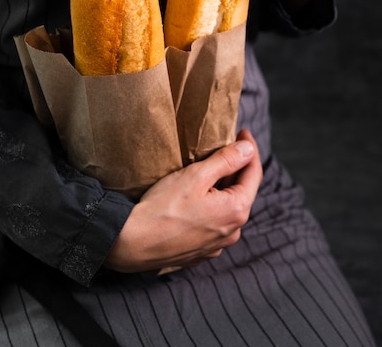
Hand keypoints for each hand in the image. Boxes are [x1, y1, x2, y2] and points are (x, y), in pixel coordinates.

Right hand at [103, 129, 261, 272]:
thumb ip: (226, 160)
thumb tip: (248, 149)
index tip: (242, 132)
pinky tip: (194, 199)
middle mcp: (232, 232)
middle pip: (241, 192)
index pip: (254, 173)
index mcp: (237, 211)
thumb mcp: (197, 175)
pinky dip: (209, 208)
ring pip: (226, 210)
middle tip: (225, 147)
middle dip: (236, 169)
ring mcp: (216, 245)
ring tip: (208, 171)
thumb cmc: (163, 207)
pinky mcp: (200, 252)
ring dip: (222, 190)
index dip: (249, 149)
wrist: (132, 242)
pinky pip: (212, 225)